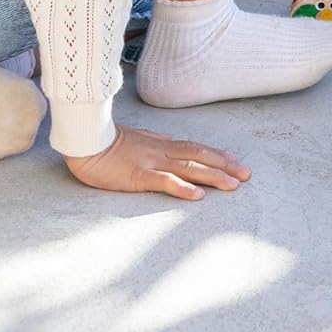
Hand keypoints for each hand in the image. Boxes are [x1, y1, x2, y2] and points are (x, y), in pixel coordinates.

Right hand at [64, 124, 251, 199]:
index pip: (195, 147)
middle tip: (247, 175)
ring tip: (233, 185)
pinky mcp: (139, 175)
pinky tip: (198, 195)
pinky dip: (183, 187)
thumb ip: (153, 137)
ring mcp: (152, 162)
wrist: (85, 140)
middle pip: (200, 157)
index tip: (235, 160)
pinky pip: (165, 181)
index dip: (216, 154)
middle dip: (225, 166)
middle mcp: (161, 151)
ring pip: (189, 168)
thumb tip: (168, 138)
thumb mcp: (135, 136)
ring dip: (213, 176)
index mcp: (160, 143)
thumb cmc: (106, 141)